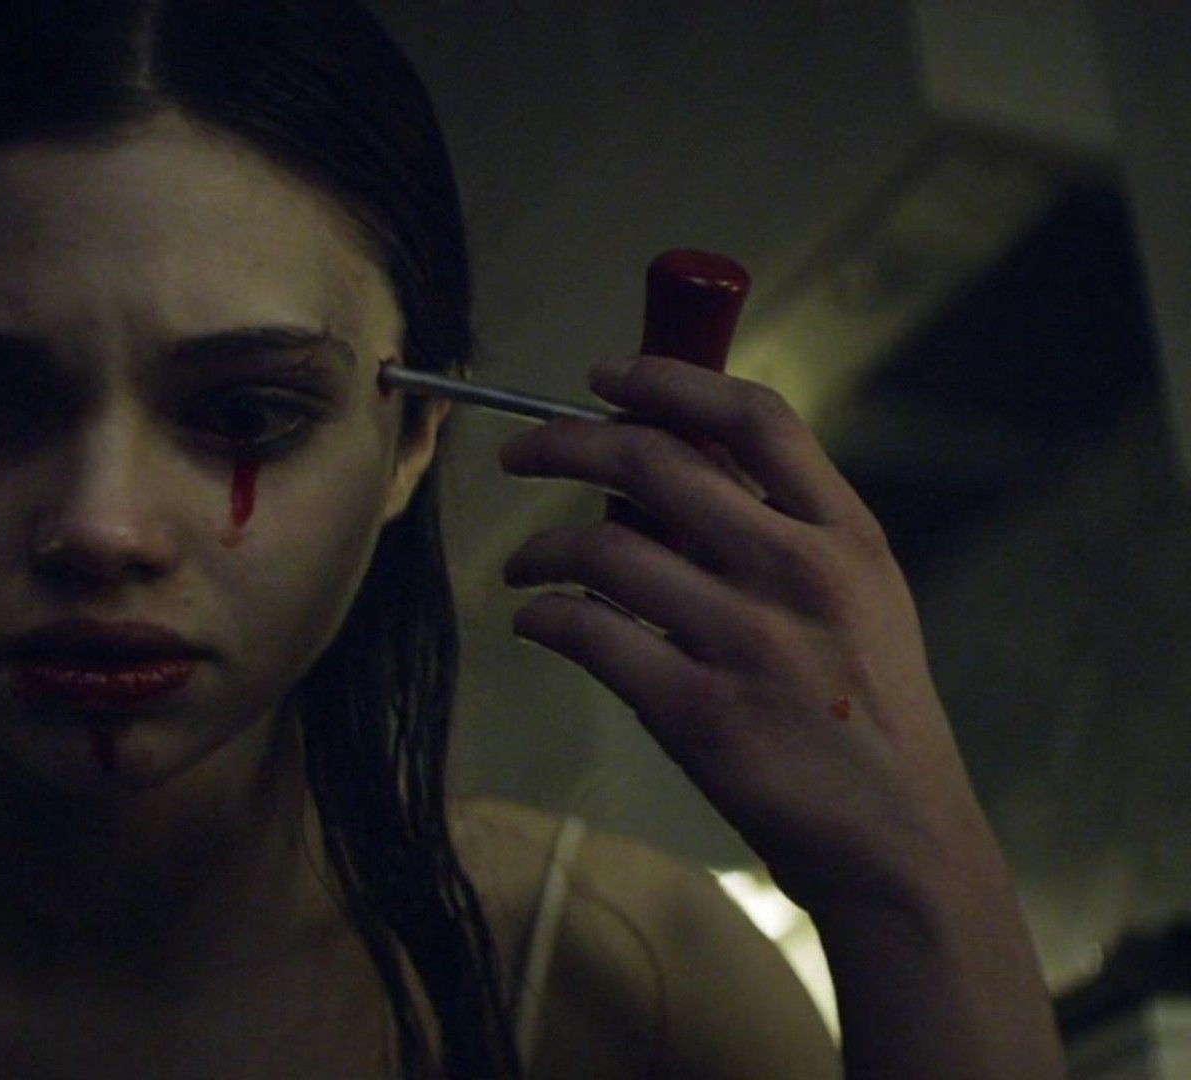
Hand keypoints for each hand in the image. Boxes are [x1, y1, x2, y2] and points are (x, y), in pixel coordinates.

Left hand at [497, 353, 998, 918]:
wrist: (901, 844)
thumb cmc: (869, 716)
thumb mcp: (864, 599)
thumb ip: (788, 529)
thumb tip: (671, 464)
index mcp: (846, 536)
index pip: (754, 417)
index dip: (667, 378)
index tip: (605, 376)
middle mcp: (799, 574)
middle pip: (654, 461)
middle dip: (564, 441)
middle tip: (519, 453)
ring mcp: (749, 642)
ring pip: (602, 547)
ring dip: (539, 546)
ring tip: (523, 564)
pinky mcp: (699, 712)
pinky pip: (587, 632)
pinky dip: (543, 615)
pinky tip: (535, 620)